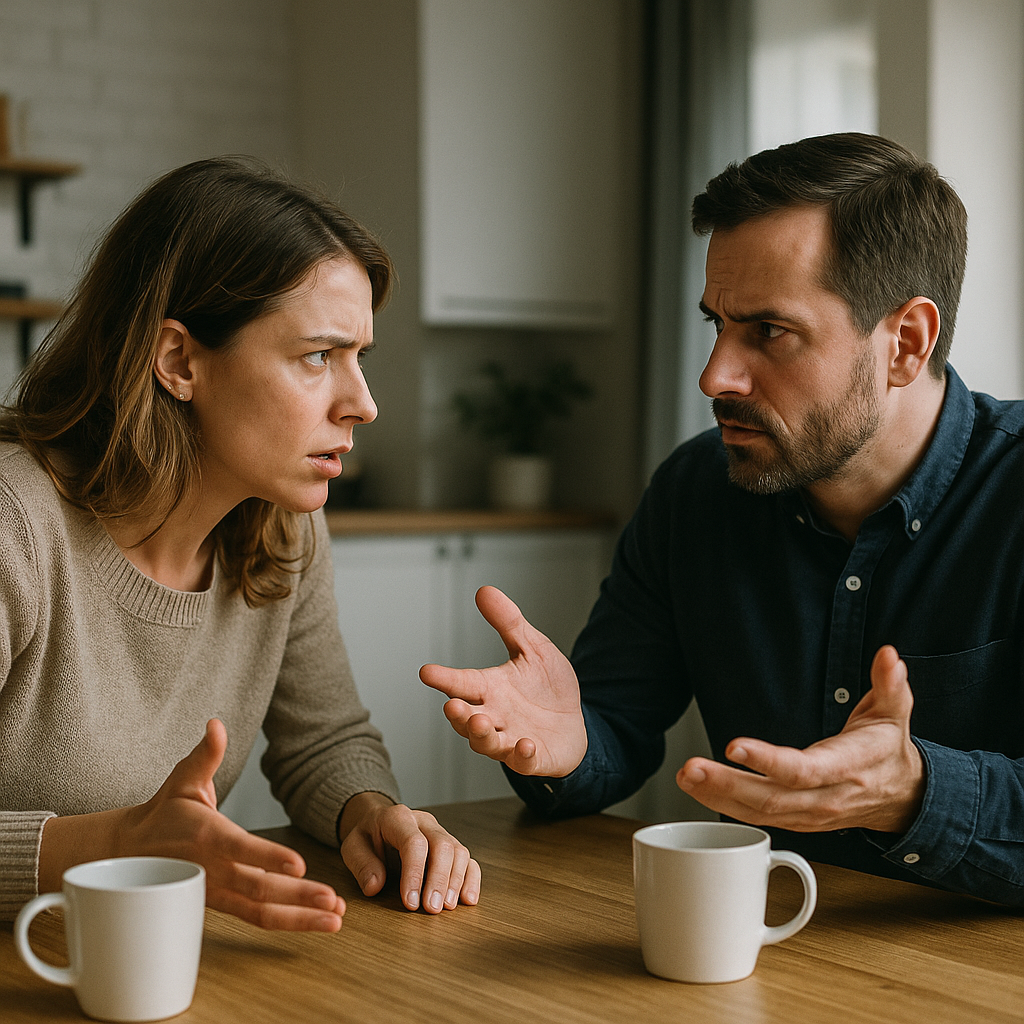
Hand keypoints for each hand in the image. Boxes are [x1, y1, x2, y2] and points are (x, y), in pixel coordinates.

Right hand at [41, 720, 345, 931]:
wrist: (131, 853)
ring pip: (261, 911)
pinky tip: (318, 920)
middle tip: (332, 900)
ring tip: (335, 918)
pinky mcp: (223, 904)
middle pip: (258, 889)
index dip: (268, 857)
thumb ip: (204, 755)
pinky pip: (257, 917)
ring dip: (300, 916)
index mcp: (206, 836)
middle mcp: (212, 870)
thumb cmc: (164, 811)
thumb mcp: (182, 779)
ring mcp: (217, 893)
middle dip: (298, 896)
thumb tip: (216, 725)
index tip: (299, 864)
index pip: (240, 849)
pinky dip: (289, 921)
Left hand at [339, 793, 480, 911]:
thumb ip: (362, 864)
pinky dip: (470, 879)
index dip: (414, 873)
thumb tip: (374, 886)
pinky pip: (468, 859)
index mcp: (398, 817)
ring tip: (447, 907)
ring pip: (459, 851)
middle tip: (432, 909)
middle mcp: (424, 822)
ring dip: (455, 881)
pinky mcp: (451, 846)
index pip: (414, 842)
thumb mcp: (353, 847)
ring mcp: (440, 832)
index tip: (410, 903)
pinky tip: (468, 899)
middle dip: (439, 880)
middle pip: (443, 845)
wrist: (378, 824)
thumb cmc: (368, 838)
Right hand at [419, 585, 587, 776]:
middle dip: (458, 714)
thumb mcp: (532, 648)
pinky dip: (522, 754)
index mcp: (490, 688)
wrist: (574, 723)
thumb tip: (484, 590)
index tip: (426, 671)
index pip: (461, 682)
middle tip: (452, 706)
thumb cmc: (546, 688)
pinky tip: (526, 744)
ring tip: (481, 723)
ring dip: (482, 735)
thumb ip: (508, 623)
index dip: (444, 678)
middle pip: (467, 718)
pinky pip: (524, 760)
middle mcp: (494, 716)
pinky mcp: (533, 757)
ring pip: (487, 743)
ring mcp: (510, 739)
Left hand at [676, 645, 924, 833]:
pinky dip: (723, 805)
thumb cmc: (887, 749)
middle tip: (690, 768)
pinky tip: (697, 789)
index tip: (734, 746)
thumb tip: (889, 656)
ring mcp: (808, 815)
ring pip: (758, 812)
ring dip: (716, 796)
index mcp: (845, 769)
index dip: (768, 761)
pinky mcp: (796, 820)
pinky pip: (756, 818)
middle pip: (771, 797)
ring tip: (684, 776)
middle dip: (726, 784)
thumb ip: (890, 684)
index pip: (803, 770)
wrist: (902, 796)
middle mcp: (824, 797)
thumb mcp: (894, 712)